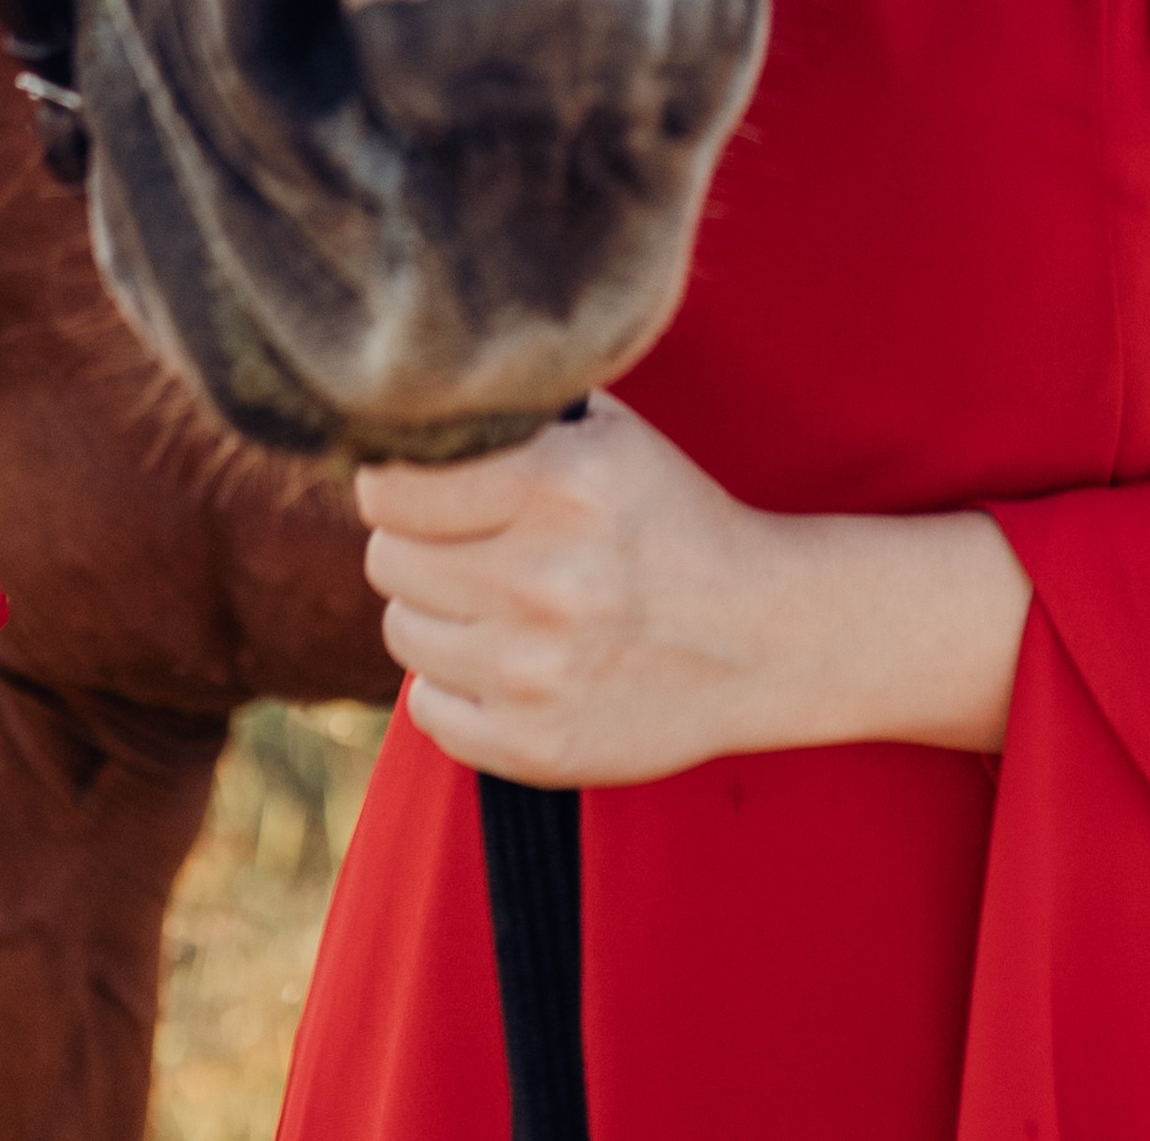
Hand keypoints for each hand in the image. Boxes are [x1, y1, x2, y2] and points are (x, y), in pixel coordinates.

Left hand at [355, 395, 1029, 789]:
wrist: (762, 637)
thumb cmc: (675, 524)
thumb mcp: (613, 438)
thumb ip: (517, 416)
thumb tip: (411, 404)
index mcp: (558, 486)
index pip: (392, 487)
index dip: (392, 482)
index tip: (411, 486)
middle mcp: (541, 579)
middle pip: (387, 559)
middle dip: (413, 545)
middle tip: (460, 546)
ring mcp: (535, 670)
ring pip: (402, 632)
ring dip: (435, 614)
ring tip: (492, 602)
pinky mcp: (535, 745)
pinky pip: (427, 711)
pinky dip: (453, 688)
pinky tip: (505, 663)